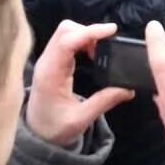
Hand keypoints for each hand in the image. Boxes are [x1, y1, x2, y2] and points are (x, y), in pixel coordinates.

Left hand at [26, 21, 134, 147]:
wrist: (35, 134)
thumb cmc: (54, 128)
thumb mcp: (80, 119)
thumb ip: (104, 102)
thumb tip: (128, 89)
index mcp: (50, 74)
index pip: (67, 41)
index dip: (90, 32)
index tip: (112, 30)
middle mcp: (46, 62)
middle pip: (65, 30)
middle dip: (89, 31)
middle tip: (107, 44)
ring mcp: (47, 59)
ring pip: (66, 32)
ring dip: (86, 35)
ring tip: (101, 50)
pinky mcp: (52, 60)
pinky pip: (66, 40)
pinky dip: (81, 40)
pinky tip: (92, 53)